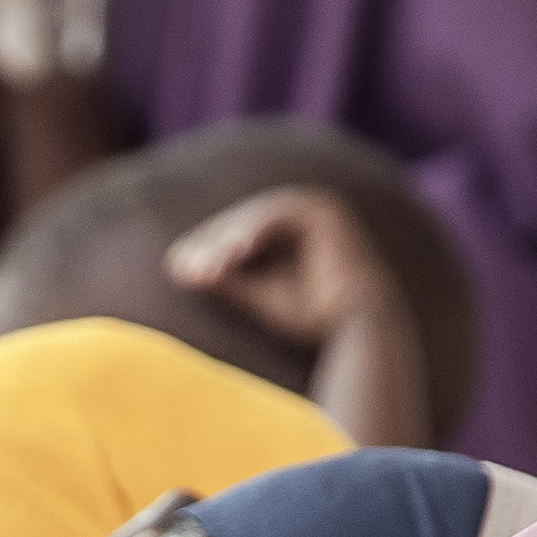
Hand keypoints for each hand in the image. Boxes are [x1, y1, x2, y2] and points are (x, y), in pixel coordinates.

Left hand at [167, 188, 443, 452]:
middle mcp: (304, 215)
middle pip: (242, 223)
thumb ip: (222, 278)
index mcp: (290, 233)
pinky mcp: (324, 209)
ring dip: (227, 241)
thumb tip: (175, 266)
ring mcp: (317, 207)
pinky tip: (233, 255)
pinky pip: (279, 214)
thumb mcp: (255, 295)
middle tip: (181, 268)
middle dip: (210, 245)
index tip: (176, 270)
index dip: (206, 250)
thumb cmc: (311, 319)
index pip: (237, 234)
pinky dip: (254, 231)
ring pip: (256, 218)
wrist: (361, 329)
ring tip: (206, 269)